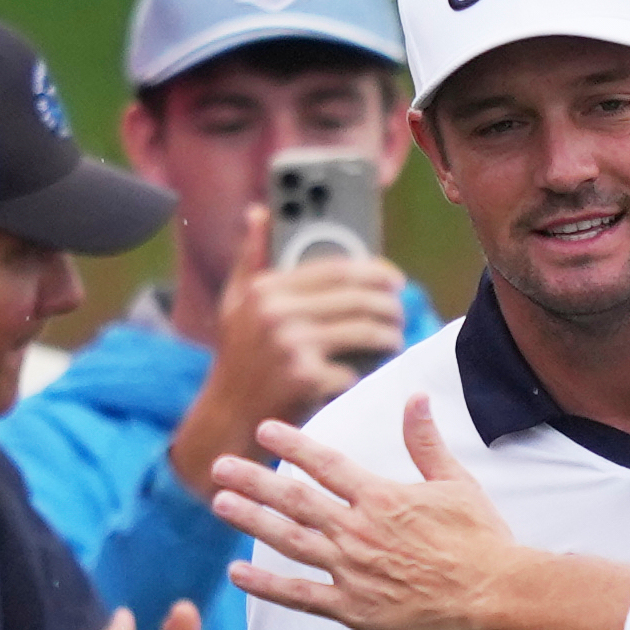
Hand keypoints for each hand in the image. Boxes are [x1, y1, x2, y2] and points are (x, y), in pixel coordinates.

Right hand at [168, 206, 404, 500]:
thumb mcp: (235, 303)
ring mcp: (291, 345)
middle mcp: (277, 312)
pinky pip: (356, 369)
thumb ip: (250, 257)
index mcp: (266, 288)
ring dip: (390, 336)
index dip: (376, 272)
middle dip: (390, 305)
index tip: (395, 280)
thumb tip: (259, 212)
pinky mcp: (305, 378)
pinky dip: (367, 371)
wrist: (228, 418)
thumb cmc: (238, 358)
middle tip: (400, 313)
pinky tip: (370, 372)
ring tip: (393, 339)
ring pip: (366, 331)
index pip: (338, 269)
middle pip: (358, 298)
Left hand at [212, 397, 527, 629]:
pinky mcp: (354, 608)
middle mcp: (358, 530)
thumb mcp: (456, 483)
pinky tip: (237, 572)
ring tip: (220, 505)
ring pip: (289, 540)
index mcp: (381, 497)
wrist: (495, 596)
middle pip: (295, 499)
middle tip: (220, 467)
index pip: (326, 464)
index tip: (264, 430)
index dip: (292, 444)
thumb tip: (416, 397)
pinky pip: (300, 595)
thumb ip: (426, 442)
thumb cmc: (482, 540)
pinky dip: (267, 585)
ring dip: (252, 521)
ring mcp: (352, 570)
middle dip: (254, 480)